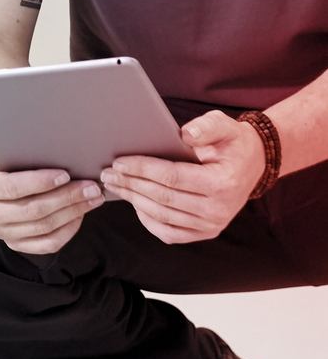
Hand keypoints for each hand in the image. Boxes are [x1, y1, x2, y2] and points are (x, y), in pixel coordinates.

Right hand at [0, 146, 103, 254]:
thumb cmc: (4, 152)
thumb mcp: (5, 143)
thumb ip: (22, 145)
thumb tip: (57, 140)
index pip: (11, 187)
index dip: (40, 182)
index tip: (65, 174)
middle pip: (32, 210)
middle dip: (66, 197)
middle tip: (91, 186)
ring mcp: (1, 231)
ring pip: (43, 228)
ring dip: (73, 212)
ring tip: (93, 197)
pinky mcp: (16, 244)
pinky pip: (47, 245)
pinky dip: (67, 231)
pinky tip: (81, 215)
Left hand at [99, 110, 266, 244]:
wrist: (252, 164)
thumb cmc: (232, 142)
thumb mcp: (224, 125)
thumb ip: (206, 127)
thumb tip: (183, 135)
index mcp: (221, 183)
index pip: (172, 177)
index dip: (143, 170)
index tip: (119, 162)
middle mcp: (217, 210)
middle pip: (163, 198)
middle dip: (130, 184)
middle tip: (107, 174)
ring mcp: (211, 226)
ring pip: (162, 216)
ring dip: (134, 201)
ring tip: (114, 186)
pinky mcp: (204, 233)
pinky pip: (169, 233)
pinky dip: (148, 221)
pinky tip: (134, 204)